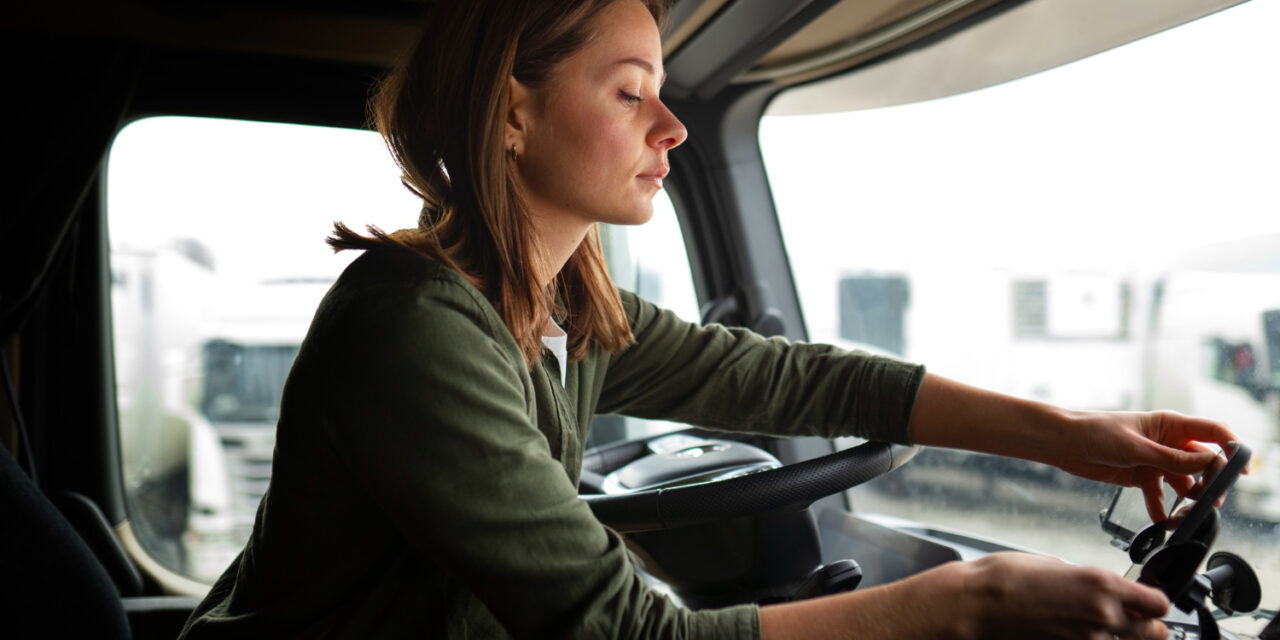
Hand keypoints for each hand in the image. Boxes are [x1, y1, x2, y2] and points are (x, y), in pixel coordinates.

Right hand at [962, 553, 1169, 639]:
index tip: (1146, 602)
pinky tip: (1072, 635)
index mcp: (1102, 586)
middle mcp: (1103, 618)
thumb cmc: (1004, 579)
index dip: (1153, 603)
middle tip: (1127, 619)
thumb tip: (1102, 591)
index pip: (1159, 605)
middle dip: (1144, 626)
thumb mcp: (1054, 565)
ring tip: (1092, 628)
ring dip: (1117, 638)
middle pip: (1156, 634)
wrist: (974, 606)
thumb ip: (1087, 581)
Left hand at [1051, 410, 1237, 521]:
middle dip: (1211, 481)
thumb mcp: (1136, 447)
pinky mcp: (1141, 476)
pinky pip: (1159, 495)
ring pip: (1184, 481)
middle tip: (1211, 501)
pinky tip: (1161, 520)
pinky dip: (1161, 507)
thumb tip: (1208, 463)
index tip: (1242, 468)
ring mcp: (1156, 460)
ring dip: (1188, 498)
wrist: (1065, 442)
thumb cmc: (1096, 432)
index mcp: (1170, 425)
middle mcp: (1168, 442)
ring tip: (1187, 514)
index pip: (1212, 433)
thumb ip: (1172, 459)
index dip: (1231, 448)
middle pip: (1203, 462)